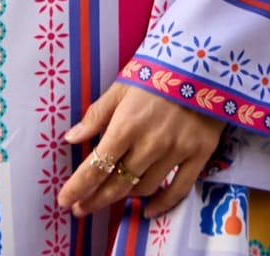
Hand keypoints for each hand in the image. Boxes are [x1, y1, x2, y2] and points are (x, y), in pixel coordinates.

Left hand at [57, 81, 222, 219]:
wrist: (204, 59)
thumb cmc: (158, 69)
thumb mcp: (122, 85)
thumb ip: (98, 114)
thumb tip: (72, 138)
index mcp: (126, 125)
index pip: (96, 166)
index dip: (78, 187)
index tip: (65, 200)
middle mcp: (149, 144)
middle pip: (117, 184)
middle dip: (95, 199)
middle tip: (82, 208)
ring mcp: (176, 151)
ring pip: (144, 188)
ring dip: (125, 196)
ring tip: (114, 195)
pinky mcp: (199, 154)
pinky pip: (178, 190)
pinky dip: (162, 204)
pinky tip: (149, 210)